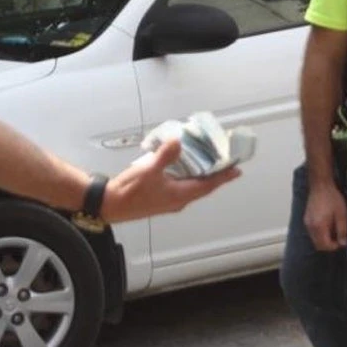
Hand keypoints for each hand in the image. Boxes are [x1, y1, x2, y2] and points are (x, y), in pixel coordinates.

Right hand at [100, 139, 239, 222]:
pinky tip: (180, 162)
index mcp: (180, 195)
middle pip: (202, 185)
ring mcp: (169, 199)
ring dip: (199, 172)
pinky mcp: (160, 197)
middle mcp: (178, 199)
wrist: (110, 205)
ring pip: (191, 184)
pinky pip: (179, 184)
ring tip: (205, 157)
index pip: (208, 185)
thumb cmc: (130, 192)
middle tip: (223, 159)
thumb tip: (178, 142)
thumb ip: (165, 156)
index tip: (237, 170)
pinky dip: (185, 173)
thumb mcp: (149, 171)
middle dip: (214, 172)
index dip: (223, 177)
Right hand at [304, 181, 346, 250]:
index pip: (325, 245)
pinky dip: (319, 235)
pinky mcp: (306, 219)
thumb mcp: (342, 214)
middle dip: (329, 246)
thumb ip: (342, 230)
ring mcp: (307, 223)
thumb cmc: (332, 198)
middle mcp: (310, 227)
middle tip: (338, 240)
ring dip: (324, 241)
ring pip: (314, 240)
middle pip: (318, 245)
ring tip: (333, 232)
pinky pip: (312, 233)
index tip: (342, 242)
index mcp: (319, 226)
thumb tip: (343, 244)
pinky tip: (327, 226)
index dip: (334, 247)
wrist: (320, 185)